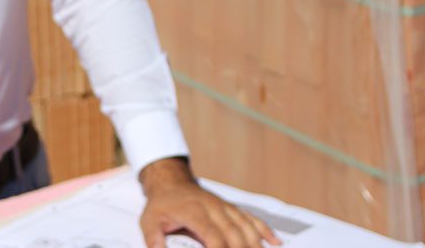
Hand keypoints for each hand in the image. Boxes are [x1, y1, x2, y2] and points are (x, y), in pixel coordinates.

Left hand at [138, 158, 280, 247]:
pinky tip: (275, 242)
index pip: (213, 236)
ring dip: (256, 245)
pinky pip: (251, 218)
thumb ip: (153, 240)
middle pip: (235, 234)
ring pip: (247, 226)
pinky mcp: (231, 208)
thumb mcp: (149, 221)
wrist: (171, 183)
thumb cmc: (162, 204)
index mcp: (194, 211)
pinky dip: (264, 230)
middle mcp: (213, 208)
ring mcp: (224, 207)